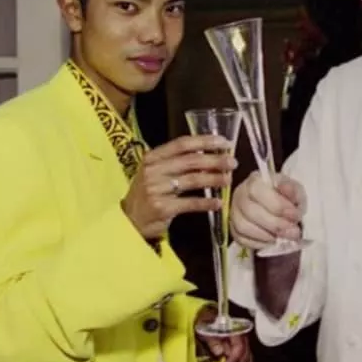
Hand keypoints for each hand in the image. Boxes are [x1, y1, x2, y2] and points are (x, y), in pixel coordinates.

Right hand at [121, 135, 236, 239]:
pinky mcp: (161, 208)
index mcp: (153, 157)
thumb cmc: (148, 193)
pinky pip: (190, 203)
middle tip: (232, 162)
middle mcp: (153, 170)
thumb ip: (178, 162)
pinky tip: (217, 203)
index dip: (205, 141)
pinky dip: (206, 203)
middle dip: (215, 161)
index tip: (224, 142)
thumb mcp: (157, 173)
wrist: (128, 220)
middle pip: (191, 161)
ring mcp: (156, 189)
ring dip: (214, 179)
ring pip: (193, 180)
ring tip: (228, 180)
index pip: (182, 144)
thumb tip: (210, 154)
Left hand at [195, 307, 254, 361]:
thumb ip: (214, 341)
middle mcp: (243, 337)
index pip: (239, 350)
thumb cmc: (208, 323)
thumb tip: (220, 353)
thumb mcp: (207, 331)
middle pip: (245, 358)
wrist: (209, 318)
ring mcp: (244, 344)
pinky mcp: (243, 350)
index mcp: (235, 331)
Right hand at [230, 171, 304, 249]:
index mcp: (254, 181)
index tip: (295, 215)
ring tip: (282, 237)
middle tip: (292, 232)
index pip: (256, 190)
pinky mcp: (234, 229)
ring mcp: (234, 213)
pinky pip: (240, 239)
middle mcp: (240, 195)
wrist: (280, 206)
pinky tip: (272, 241)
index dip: (276, 205)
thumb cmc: (286, 196)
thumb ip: (292, 190)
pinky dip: (258, 243)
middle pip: (250, 211)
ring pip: (243, 227)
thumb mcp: (295, 190)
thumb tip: (285, 189)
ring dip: (266, 235)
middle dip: (274, 224)